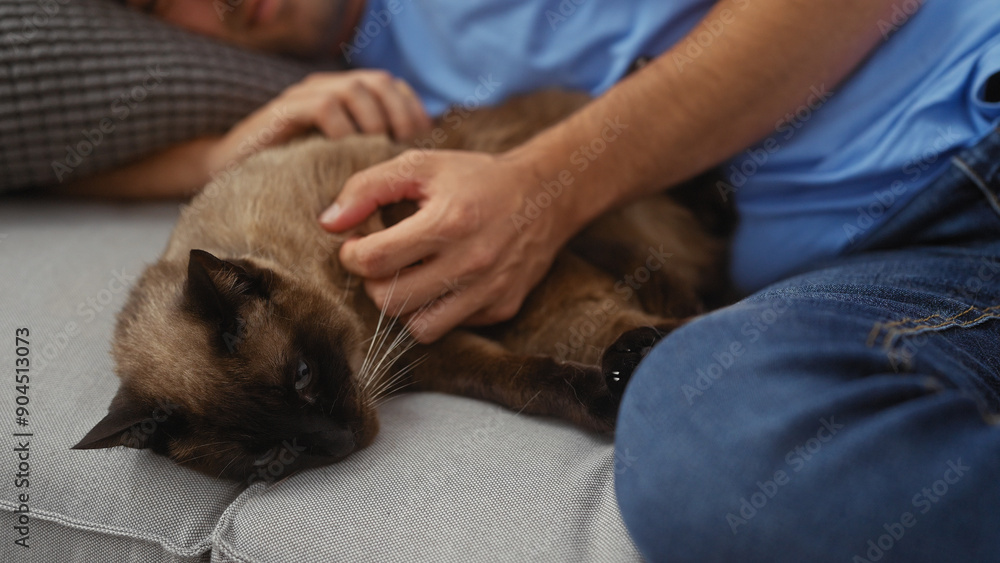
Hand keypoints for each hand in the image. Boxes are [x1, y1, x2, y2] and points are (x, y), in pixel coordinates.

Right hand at [204, 70, 430, 176]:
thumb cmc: (292, 178)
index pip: (394, 88)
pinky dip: (341, 129)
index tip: (421, 146)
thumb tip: (411, 174)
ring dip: (373, 122)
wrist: (229, 175)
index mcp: (347, 98)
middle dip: (399, 115)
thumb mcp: (339, 166)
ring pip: (355, 88)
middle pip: (380, 81)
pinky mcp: (284, 110)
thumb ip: (370, 158)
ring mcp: (305, 96)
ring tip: (375, 155)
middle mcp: (329, 88)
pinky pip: (323, 106)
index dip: (412, 111)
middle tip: (402, 151)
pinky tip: (344, 154)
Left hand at [320, 149, 572, 343]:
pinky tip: (442, 281)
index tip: (357, 242)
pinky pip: (450, 326)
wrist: (546, 195)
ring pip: (418, 327)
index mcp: (448, 221)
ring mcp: (489, 290)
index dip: (351, 254)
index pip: (373, 260)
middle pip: (389, 300)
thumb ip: (367, 188)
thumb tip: (328, 223)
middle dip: (372, 282)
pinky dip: (437, 309)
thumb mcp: (421, 166)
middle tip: (380, 260)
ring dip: (403, 303)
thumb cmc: (475, 178)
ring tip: (409, 276)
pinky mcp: (501, 308)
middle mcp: (471, 262)